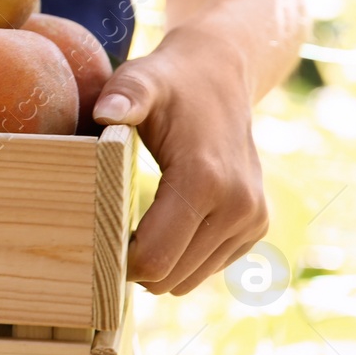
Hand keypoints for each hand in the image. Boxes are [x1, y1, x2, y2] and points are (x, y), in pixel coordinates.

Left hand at [92, 24, 268, 295]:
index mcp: (205, 180)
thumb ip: (124, 95)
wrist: (220, 76)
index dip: (119, 260)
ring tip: (137, 230)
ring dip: (161, 264)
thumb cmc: (169, 83)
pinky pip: (209, 266)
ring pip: (190, 278)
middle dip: (136, 266)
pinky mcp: (257, 225)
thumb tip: (105, 112)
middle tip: (111, 236)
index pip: (155, 259)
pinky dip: (184, 257)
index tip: (98, 239)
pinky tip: (167, 226)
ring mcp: (252, 218)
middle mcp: (238, 205)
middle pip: (171, 276)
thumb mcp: (141, 80)